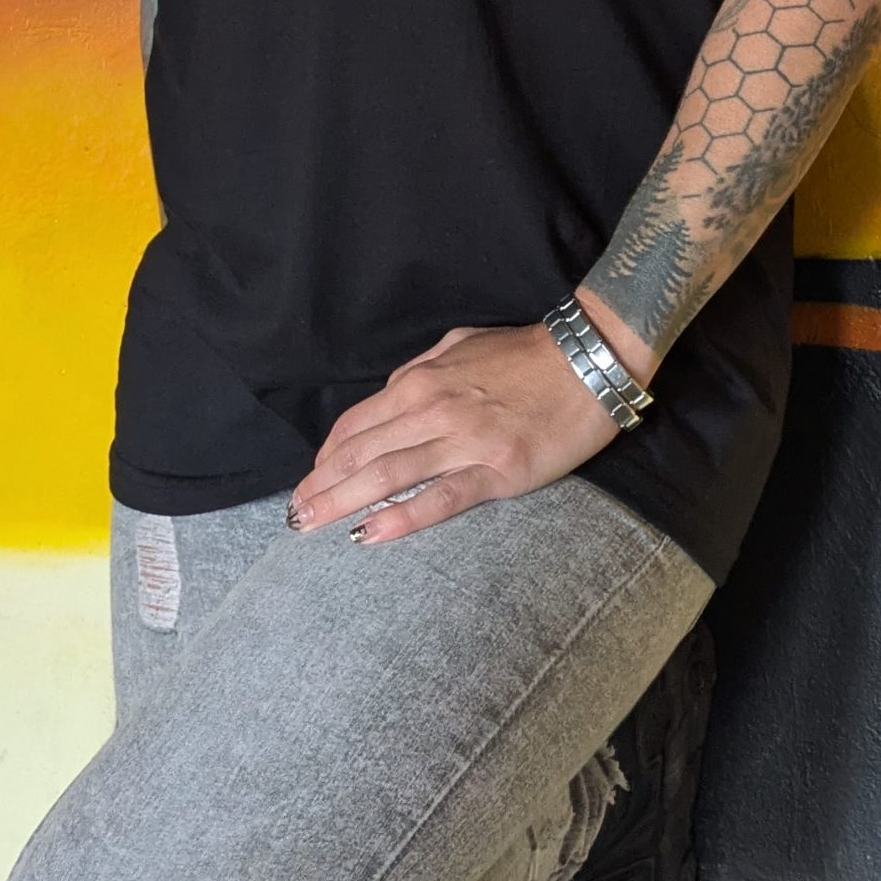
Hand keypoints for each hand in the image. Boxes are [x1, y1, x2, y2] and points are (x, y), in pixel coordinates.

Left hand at [287, 321, 620, 544]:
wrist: (588, 362)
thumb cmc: (523, 354)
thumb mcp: (460, 346)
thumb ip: (420, 372)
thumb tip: (391, 396)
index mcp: (421, 381)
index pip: (356, 425)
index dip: (325, 456)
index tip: (308, 480)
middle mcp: (433, 410)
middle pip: (360, 455)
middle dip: (319, 487)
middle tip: (292, 516)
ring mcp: (464, 442)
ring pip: (387, 477)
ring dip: (342, 503)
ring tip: (311, 526)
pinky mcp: (496, 471)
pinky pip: (439, 499)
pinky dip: (401, 518)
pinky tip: (371, 534)